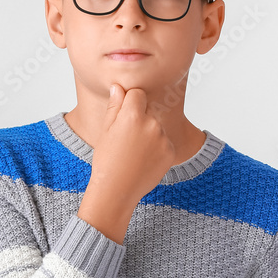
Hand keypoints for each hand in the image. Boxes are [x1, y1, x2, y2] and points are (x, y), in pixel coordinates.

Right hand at [88, 83, 176, 207]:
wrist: (117, 190)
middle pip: (148, 111)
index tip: (124, 115)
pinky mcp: (171, 151)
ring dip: (149, 134)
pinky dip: (157, 149)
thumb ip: (115, 106)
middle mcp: (151, 124)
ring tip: (134, 153)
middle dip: (140, 119)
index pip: (137, 93)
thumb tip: (119, 87)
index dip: (130, 102)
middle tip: (127, 140)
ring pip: (156, 127)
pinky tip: (144, 160)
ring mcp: (163, 138)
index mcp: (133, 115)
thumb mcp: (106, 131)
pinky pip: (164, 142)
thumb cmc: (106, 160)